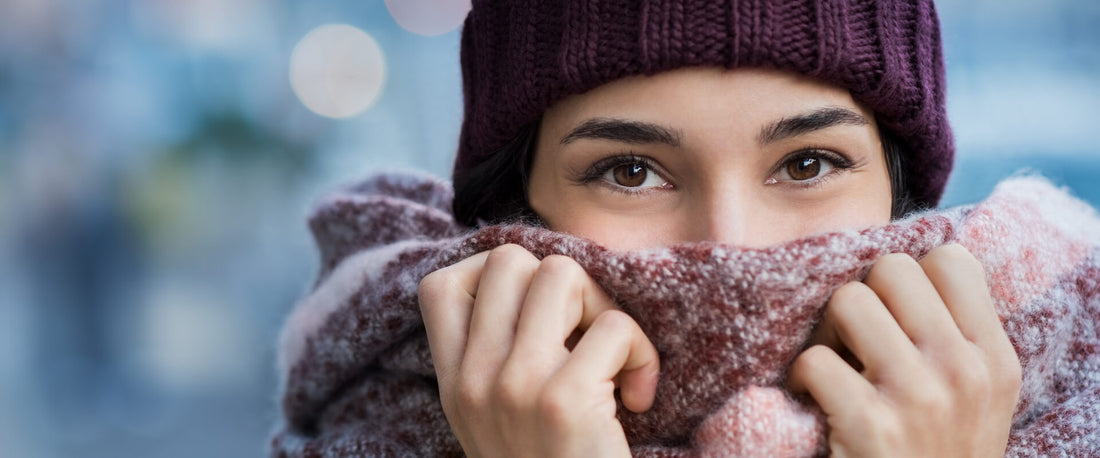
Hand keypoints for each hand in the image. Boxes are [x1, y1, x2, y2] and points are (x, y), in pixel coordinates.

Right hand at [418, 244, 659, 457]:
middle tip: (587, 337)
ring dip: (604, 309)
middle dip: (565, 285)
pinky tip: (639, 400)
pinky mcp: (562, 400)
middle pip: (511, 261)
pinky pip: (613, 326)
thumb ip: (495, 363)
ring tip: (615, 361)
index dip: (496, 279)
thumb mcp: (496, 424)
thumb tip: (538, 281)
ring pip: (562, 274)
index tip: (539, 319)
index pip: (441, 286)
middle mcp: (472, 380)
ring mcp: (513, 386)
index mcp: (453, 384)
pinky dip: (642, 355)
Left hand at [788, 244, 1021, 456]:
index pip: (951, 259)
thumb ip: (953, 338)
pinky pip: (815, 359)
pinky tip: (814, 402)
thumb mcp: (974, 398)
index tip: (895, 315)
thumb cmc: (937, 454)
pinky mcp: (870, 424)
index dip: (909, 279)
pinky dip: (801, 378)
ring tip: (834, 368)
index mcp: (993, 358)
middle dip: (862, 298)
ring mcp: (918, 396)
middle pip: (891, 269)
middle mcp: (963, 370)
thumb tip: (897, 272)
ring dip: (827, 334)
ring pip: (848, 300)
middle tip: (854, 340)